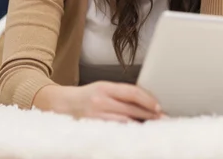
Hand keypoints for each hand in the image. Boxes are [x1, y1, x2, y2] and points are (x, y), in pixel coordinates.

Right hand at [34, 82, 162, 122]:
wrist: (60, 104)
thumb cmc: (85, 97)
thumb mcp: (103, 88)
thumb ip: (121, 94)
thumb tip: (146, 103)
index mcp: (105, 87)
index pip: (132, 92)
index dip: (148, 100)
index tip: (158, 108)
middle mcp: (100, 100)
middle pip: (131, 109)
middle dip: (149, 116)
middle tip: (162, 121)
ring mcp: (95, 115)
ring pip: (124, 122)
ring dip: (140, 126)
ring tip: (152, 128)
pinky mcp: (91, 127)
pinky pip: (114, 131)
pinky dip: (126, 132)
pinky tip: (134, 134)